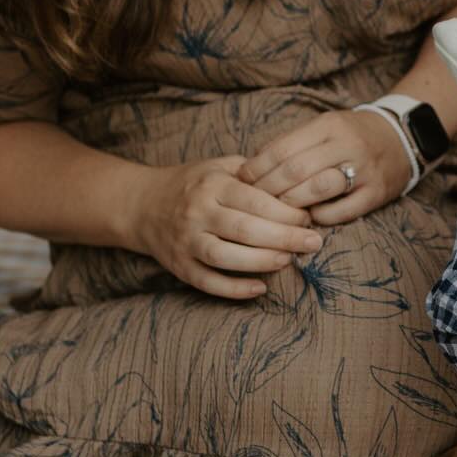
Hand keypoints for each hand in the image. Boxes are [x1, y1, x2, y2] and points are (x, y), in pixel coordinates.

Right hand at [130, 155, 323, 300]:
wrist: (142, 204)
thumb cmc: (193, 184)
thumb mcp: (219, 166)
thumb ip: (253, 172)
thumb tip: (297, 180)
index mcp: (212, 185)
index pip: (255, 200)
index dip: (286, 211)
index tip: (309, 218)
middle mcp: (197, 212)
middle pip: (245, 229)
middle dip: (284, 238)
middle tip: (313, 243)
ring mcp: (186, 241)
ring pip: (225, 256)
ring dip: (261, 262)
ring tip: (288, 261)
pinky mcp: (179, 266)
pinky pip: (207, 282)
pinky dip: (233, 289)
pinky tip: (260, 288)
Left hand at [238, 108, 412, 224]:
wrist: (402, 138)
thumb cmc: (352, 135)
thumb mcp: (324, 128)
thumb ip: (293, 144)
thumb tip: (253, 167)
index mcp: (329, 125)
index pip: (282, 148)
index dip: (257, 168)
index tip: (242, 180)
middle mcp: (347, 145)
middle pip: (296, 169)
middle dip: (268, 189)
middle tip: (253, 201)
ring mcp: (364, 169)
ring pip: (317, 189)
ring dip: (291, 203)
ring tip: (278, 211)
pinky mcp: (376, 193)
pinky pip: (341, 211)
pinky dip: (320, 217)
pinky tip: (310, 217)